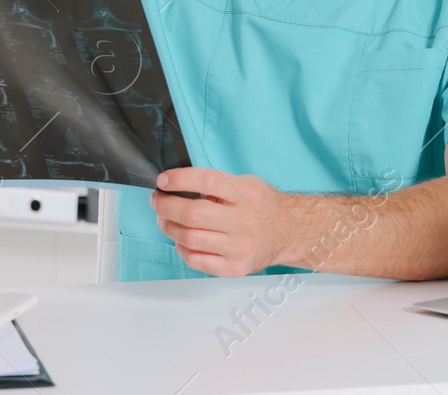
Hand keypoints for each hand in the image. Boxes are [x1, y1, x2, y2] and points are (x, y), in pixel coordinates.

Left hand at [150, 168, 296, 276]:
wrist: (289, 232)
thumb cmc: (262, 205)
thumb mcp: (247, 183)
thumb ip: (217, 184)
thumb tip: (178, 186)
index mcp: (247, 194)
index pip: (207, 181)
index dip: (180, 180)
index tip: (163, 181)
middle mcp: (245, 221)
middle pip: (192, 214)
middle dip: (165, 206)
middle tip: (157, 201)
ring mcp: (240, 248)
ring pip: (190, 238)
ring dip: (169, 227)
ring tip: (164, 219)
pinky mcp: (235, 268)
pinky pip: (197, 260)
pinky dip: (181, 249)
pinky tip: (180, 239)